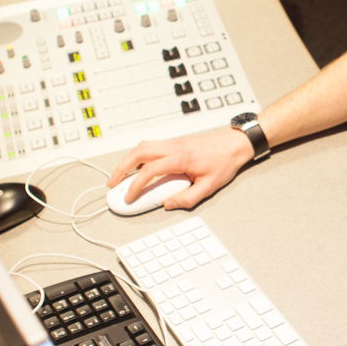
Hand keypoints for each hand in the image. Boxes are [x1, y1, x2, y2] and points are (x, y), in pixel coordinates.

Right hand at [106, 127, 252, 209]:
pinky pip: (150, 145)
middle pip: (137, 153)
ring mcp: (172, 142)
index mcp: (180, 158)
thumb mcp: (209, 186)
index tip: (129, 197)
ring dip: (127, 160)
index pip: (149, 171)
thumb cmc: (224, 161)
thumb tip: (168, 204)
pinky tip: (137, 167)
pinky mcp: (174, 142)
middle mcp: (173, 146)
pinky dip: (138, 155)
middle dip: (120, 169)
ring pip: (141, 146)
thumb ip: (187, 198)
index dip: (135, 185)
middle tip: (112, 184)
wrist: (234, 144)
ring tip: (120, 176)